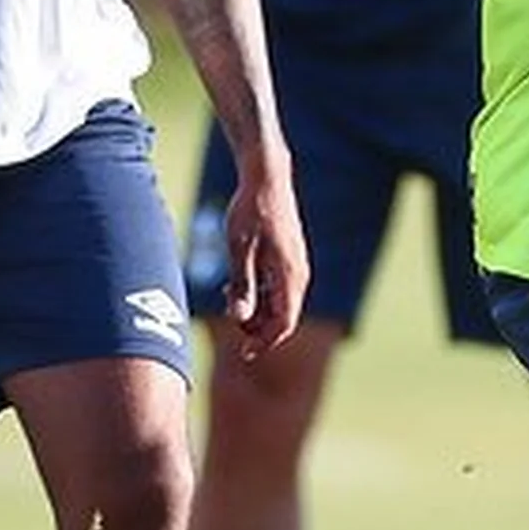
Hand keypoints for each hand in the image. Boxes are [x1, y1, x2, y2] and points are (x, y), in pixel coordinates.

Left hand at [215, 173, 308, 359]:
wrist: (267, 177)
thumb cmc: (250, 211)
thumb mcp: (239, 250)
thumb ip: (242, 286)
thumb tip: (241, 319)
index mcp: (290, 276)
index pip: (284, 324)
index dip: (264, 342)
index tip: (244, 352)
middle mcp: (299, 274)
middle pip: (283, 317)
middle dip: (258, 327)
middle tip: (230, 319)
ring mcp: (297, 266)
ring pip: (281, 303)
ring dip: (258, 310)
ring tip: (228, 297)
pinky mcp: (290, 258)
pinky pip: (280, 288)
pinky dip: (262, 294)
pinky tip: (238, 283)